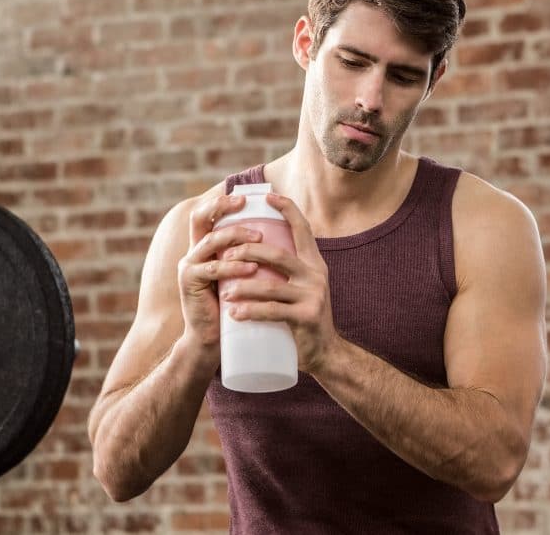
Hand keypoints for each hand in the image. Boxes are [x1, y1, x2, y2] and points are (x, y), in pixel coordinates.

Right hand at [176, 194, 261, 346]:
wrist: (213, 340)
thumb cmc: (234, 305)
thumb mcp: (241, 275)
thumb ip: (249, 256)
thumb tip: (279, 235)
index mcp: (204, 247)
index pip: (208, 215)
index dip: (222, 202)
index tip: (245, 195)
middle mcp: (193, 252)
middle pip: (200, 218)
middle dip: (222, 207)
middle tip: (245, 204)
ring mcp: (188, 267)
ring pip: (211, 242)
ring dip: (235, 237)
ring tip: (260, 238)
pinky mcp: (190, 284)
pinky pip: (213, 270)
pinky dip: (233, 267)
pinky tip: (251, 268)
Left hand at [217, 193, 339, 373]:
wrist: (326, 354)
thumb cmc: (305, 318)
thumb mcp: (303, 288)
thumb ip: (288, 270)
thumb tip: (259, 249)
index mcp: (315, 264)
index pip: (303, 229)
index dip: (287, 209)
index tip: (269, 196)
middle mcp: (316, 275)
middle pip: (278, 254)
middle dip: (248, 250)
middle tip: (226, 254)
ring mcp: (313, 296)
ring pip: (270, 286)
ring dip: (242, 287)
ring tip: (223, 291)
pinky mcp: (306, 317)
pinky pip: (272, 312)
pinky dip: (250, 312)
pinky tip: (234, 314)